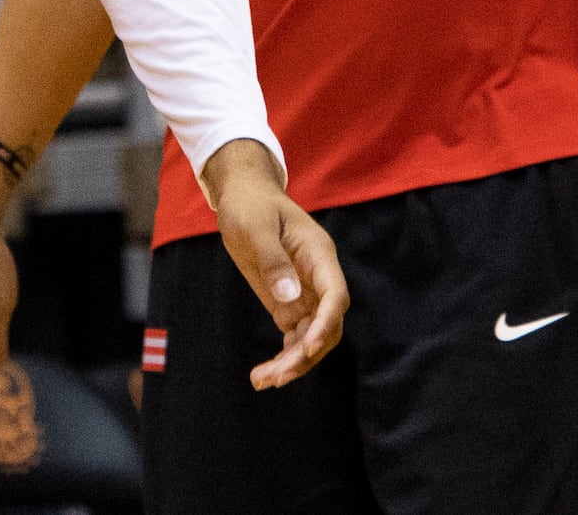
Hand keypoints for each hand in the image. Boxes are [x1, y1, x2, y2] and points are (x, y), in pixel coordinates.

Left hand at [202, 139, 347, 389]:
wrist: (241, 195)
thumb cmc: (250, 205)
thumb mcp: (255, 226)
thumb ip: (272, 259)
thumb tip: (290, 298)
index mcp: (319, 256)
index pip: (336, 297)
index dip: (326, 324)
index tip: (307, 347)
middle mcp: (318, 280)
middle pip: (326, 326)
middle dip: (306, 355)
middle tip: (276, 376)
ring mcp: (304, 294)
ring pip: (310, 338)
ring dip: (293, 363)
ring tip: (263, 381)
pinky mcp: (287, 304)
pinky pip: (293, 338)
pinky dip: (283, 357)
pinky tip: (264, 375)